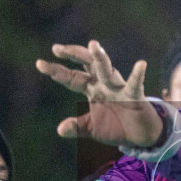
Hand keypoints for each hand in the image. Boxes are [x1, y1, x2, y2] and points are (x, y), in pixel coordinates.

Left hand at [38, 41, 164, 147]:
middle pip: (87, 64)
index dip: (57, 71)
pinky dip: (138, 75)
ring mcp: (119, 88)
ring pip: (107, 70)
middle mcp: (104, 84)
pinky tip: (141, 64)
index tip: (39, 63)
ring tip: (94, 44)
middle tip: (57, 48)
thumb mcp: (93, 128)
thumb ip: (77, 127)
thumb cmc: (116, 126)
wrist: (140, 135)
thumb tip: (60, 130)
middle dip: (73, 54)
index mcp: (92, 89)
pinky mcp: (134, 96)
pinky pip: (135, 84)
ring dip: (100, 58)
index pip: (72, 78)